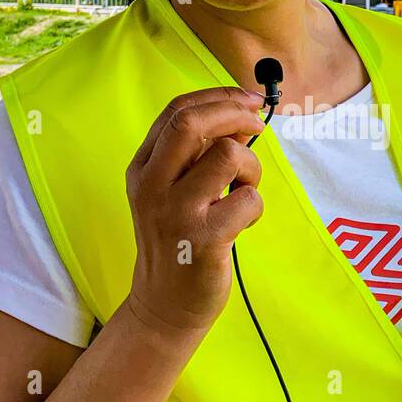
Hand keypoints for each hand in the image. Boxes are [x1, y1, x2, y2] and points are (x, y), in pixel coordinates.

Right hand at [124, 87, 266, 337]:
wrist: (163, 305)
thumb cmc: (177, 240)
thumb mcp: (174, 191)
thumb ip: (199, 154)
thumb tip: (241, 119)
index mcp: (143, 167)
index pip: (177, 110)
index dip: (220, 97)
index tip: (248, 100)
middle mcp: (152, 186)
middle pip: (193, 123)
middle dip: (235, 113)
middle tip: (258, 126)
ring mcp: (176, 213)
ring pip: (228, 156)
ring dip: (251, 167)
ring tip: (243, 190)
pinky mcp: (204, 240)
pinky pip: (248, 199)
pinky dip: (255, 207)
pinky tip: (239, 224)